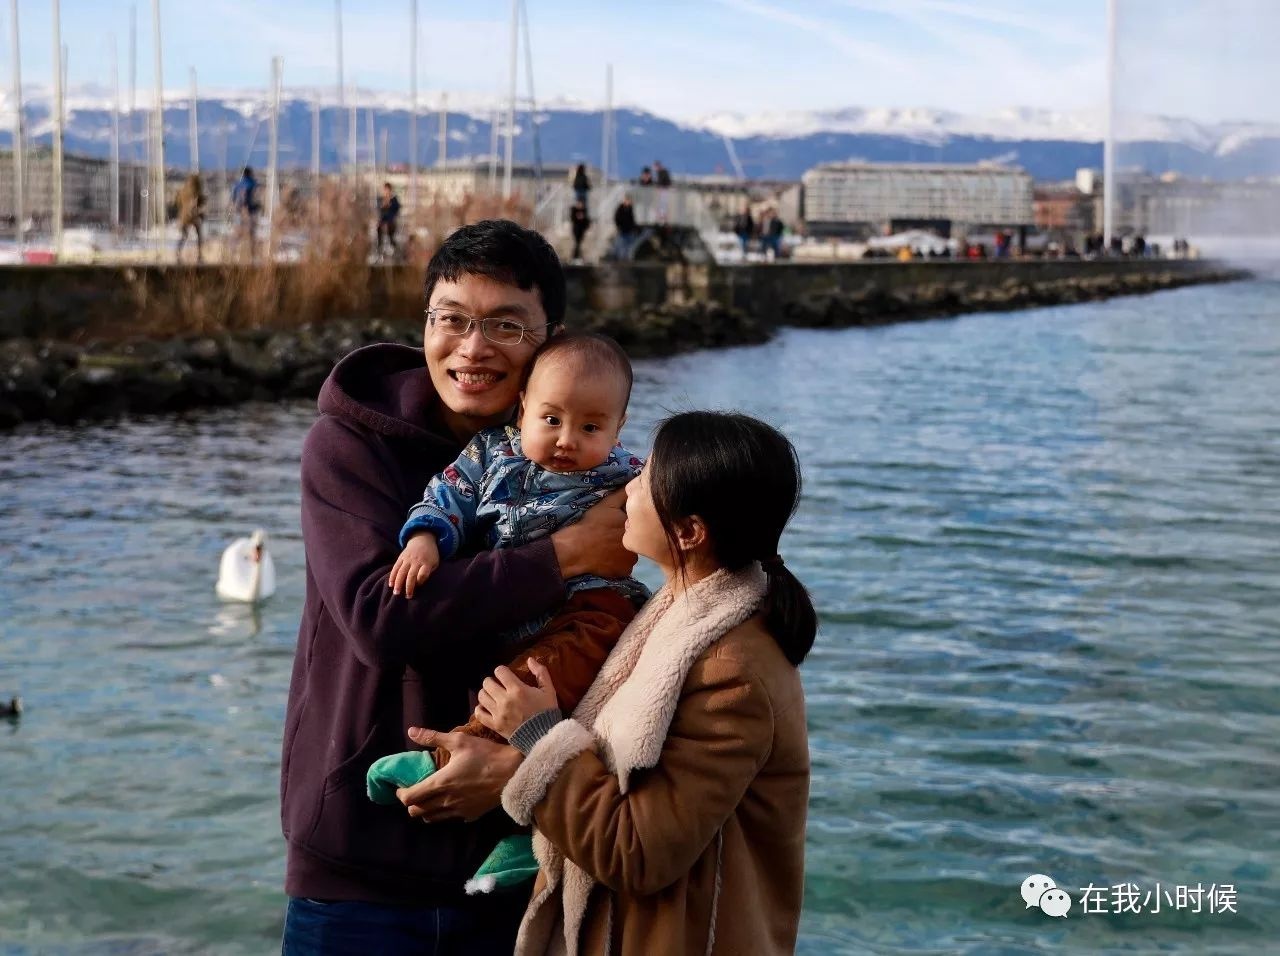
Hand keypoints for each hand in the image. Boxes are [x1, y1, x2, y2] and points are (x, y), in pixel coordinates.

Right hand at [389, 534, 439, 596]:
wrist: (422, 539)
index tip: (419, 586)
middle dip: (409, 587)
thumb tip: (420, 584)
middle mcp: (416, 561)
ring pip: (401, 572)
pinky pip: (395, 568)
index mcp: (426, 563)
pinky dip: (392, 576)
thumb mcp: (435, 562)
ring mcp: (407, 559)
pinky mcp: (401, 558)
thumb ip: (429, 572)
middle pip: (411, 575)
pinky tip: (391, 584)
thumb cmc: (430, 555)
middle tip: (407, 596)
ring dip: (398, 583)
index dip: (420, 581)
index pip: (423, 574)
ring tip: (396, 593)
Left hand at [396, 728, 522, 822]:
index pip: (409, 798)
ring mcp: (459, 811)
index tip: (401, 786)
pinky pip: (450, 818)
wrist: (513, 772)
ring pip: (431, 818)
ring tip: (429, 797)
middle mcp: (446, 801)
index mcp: (440, 783)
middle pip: (417, 812)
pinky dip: (444, 812)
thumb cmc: (486, 754)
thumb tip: (411, 731)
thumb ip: (433, 737)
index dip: (401, 793)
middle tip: (415, 791)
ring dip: (425, 809)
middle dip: (411, 803)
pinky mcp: (471, 816)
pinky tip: (450, 800)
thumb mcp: (459, 740)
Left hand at [475, 660, 559, 739]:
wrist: (544, 737)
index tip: (505, 675)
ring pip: (482, 696)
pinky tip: (486, 707)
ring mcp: (498, 713)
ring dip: (486, 693)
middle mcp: (505, 699)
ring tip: (492, 695)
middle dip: (492, 681)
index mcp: (517, 689)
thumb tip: (530, 659)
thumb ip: (540, 673)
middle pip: (487, 682)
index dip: (502, 671)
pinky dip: (480, 709)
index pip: (500, 671)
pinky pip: (479, 714)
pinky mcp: (495, 725)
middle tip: (498, 685)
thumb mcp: (549, 690)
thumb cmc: (547, 712)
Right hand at [551, 490, 635, 579]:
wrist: (575, 548)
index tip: (614, 526)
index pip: (638, 527)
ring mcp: (631, 561)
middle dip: (625, 539)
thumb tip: (637, 484)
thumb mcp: (607, 504)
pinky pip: (623, 568)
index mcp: (636, 528)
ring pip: (630, 555)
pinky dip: (617, 564)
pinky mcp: (623, 573)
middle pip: (635, 541)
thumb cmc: (591, 525)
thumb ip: (624, 495)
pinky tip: (606, 558)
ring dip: (622, 552)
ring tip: (607, 548)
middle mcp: (638, 545)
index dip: (627, 526)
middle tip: (609, 537)